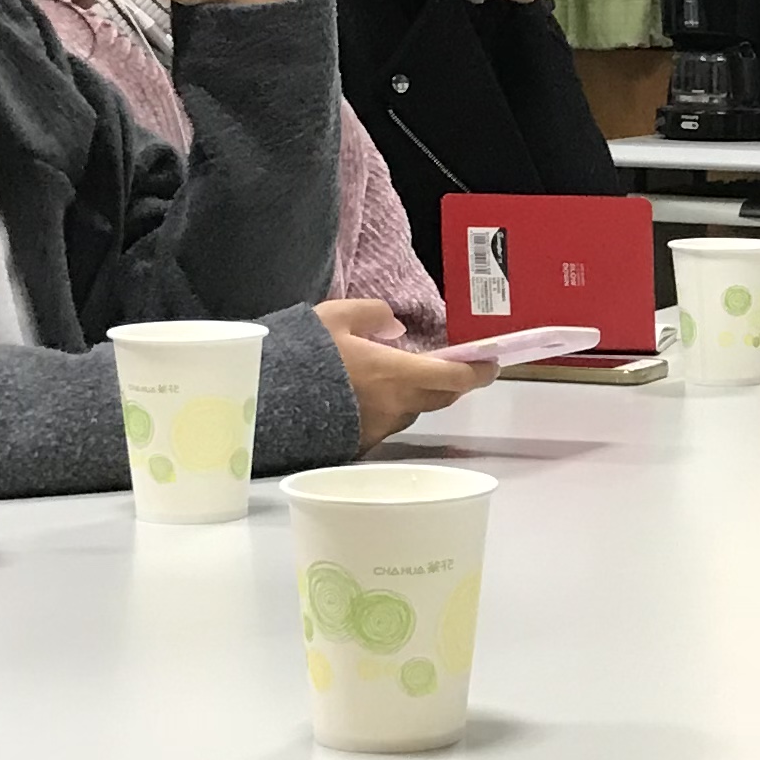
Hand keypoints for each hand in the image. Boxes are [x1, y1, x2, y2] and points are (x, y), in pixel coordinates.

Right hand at [318, 298, 481, 447]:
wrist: (268, 405)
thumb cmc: (302, 357)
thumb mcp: (334, 317)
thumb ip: (371, 314)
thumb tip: (395, 325)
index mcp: (398, 374)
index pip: (456, 377)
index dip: (479, 372)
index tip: (491, 365)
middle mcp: (397, 406)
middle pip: (441, 397)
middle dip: (451, 382)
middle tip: (449, 368)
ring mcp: (380, 429)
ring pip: (411, 410)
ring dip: (412, 395)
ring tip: (390, 378)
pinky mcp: (361, 444)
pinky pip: (384, 424)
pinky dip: (384, 410)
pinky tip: (362, 398)